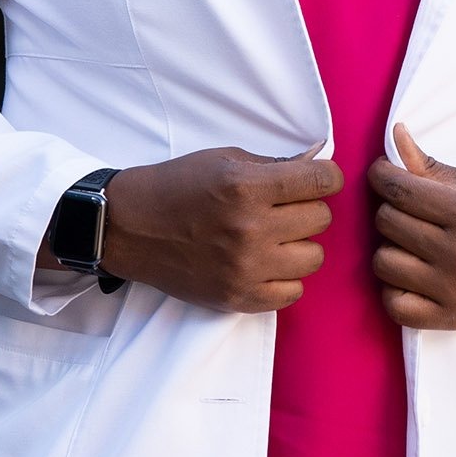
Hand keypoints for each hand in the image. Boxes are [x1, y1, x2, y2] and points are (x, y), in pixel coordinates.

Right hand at [84, 146, 339, 312]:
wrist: (129, 227)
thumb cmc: (177, 185)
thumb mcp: (224, 158)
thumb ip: (274, 165)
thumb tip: (318, 166)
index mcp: (247, 186)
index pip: (323, 182)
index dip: (327, 177)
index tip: (317, 179)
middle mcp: (250, 229)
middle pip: (321, 219)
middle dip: (308, 208)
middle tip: (283, 207)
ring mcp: (244, 268)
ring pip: (313, 258)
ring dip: (299, 245)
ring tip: (275, 237)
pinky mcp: (236, 297)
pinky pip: (292, 293)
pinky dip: (285, 278)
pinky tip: (266, 263)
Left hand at [367, 125, 455, 329]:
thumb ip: (430, 166)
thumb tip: (394, 136)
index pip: (397, 189)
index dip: (382, 175)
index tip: (385, 173)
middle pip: (386, 223)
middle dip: (391, 206)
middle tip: (409, 206)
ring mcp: (455, 290)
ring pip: (383, 262)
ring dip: (390, 246)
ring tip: (410, 239)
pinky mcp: (454, 318)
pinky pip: (396, 307)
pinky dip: (394, 289)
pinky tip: (409, 273)